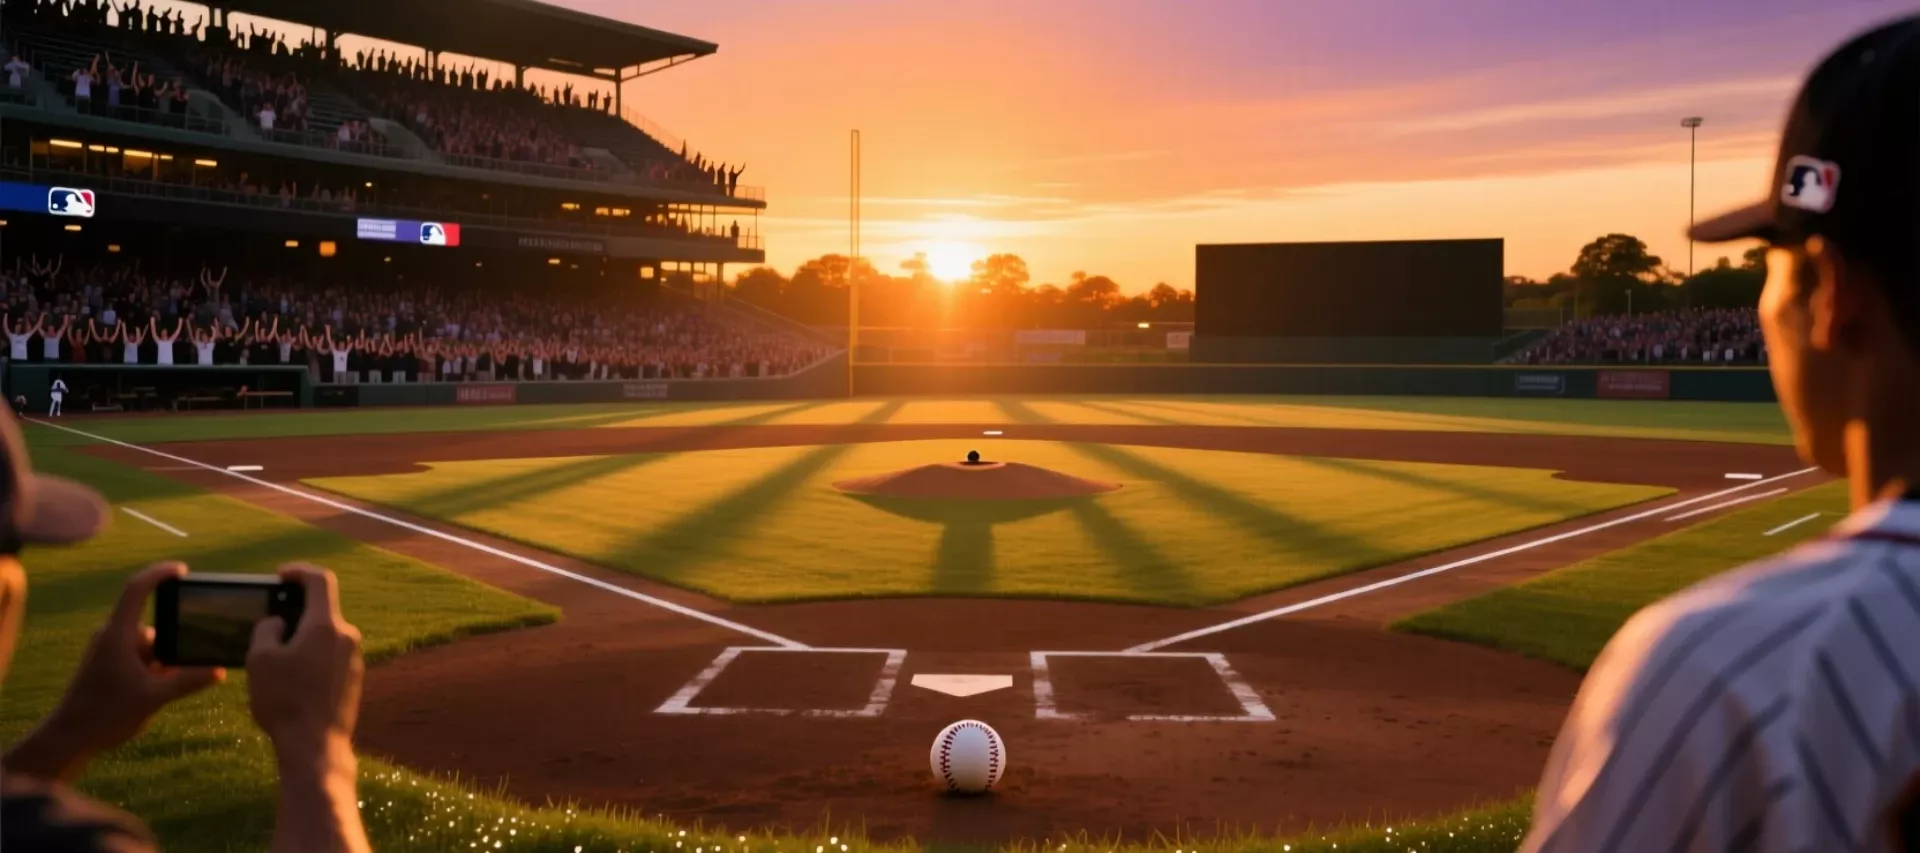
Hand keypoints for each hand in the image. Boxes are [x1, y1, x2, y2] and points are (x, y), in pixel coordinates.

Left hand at [6, 563, 223, 782]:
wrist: (69, 739)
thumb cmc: (106, 714)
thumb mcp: (154, 698)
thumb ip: (188, 682)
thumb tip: (219, 670)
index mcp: (118, 635)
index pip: (137, 589)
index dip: (159, 574)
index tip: (182, 571)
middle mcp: (112, 637)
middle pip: (153, 626)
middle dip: (173, 644)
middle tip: (193, 661)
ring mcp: (108, 651)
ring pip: (148, 646)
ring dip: (164, 662)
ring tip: (172, 686)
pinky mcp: (108, 666)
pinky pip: (139, 658)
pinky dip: (154, 669)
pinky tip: (161, 690)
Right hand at [247, 564, 361, 760]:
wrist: (315, 746)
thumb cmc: (285, 701)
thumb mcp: (260, 659)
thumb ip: (267, 629)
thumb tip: (280, 622)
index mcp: (326, 626)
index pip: (321, 580)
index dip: (299, 571)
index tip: (281, 576)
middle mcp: (347, 637)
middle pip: (321, 611)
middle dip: (295, 613)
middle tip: (270, 625)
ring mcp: (354, 658)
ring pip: (325, 635)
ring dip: (302, 638)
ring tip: (276, 658)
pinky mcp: (354, 678)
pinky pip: (330, 655)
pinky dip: (312, 656)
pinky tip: (292, 678)